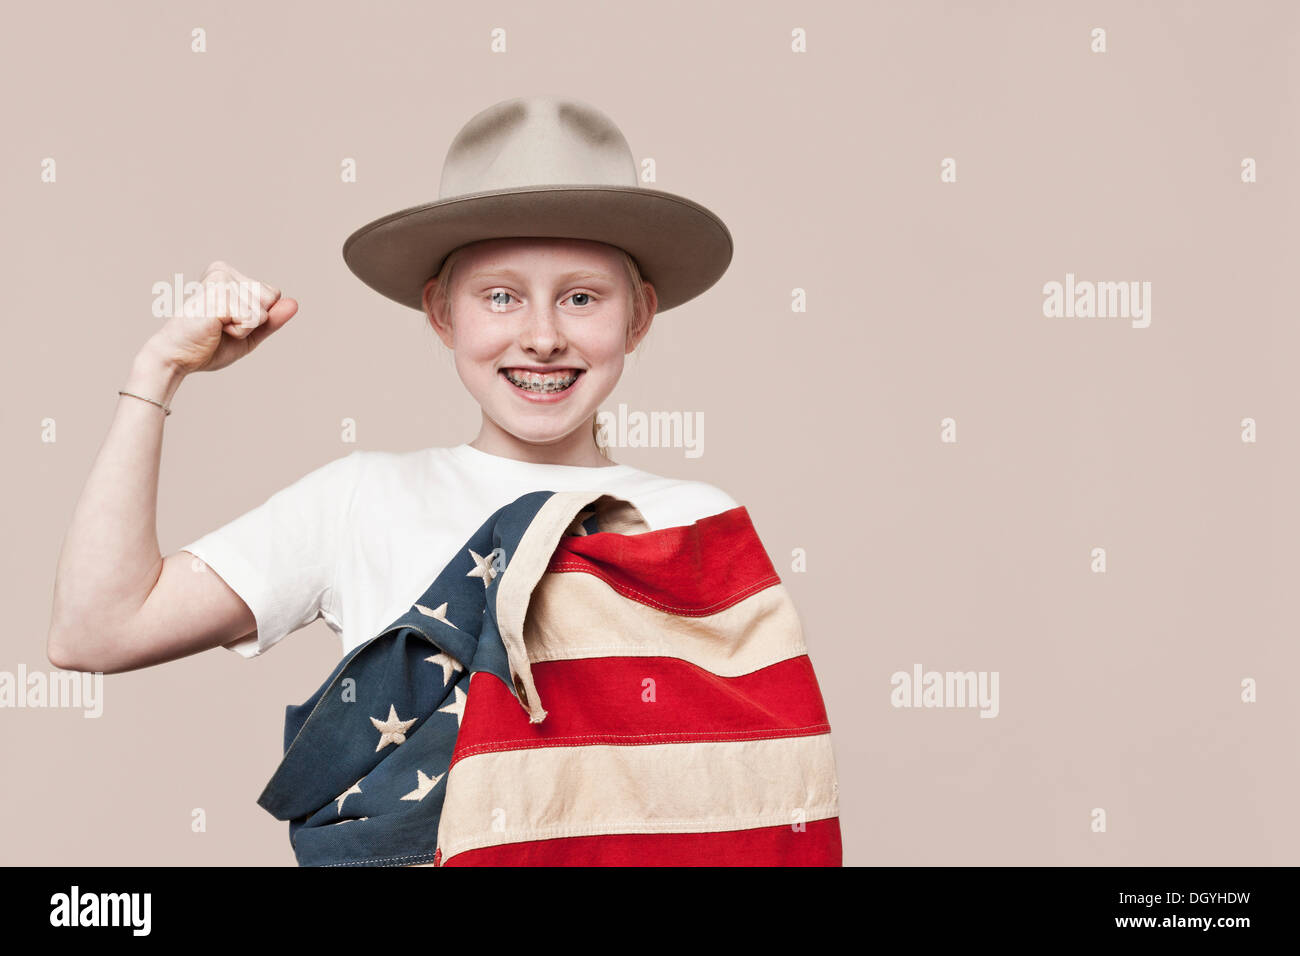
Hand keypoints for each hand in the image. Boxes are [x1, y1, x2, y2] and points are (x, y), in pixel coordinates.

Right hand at [146, 260, 298, 375]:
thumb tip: (295, 303)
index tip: (230, 321)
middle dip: (254, 321)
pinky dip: (239, 331)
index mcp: (228, 274)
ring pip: (262, 310)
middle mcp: (223, 272)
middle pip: (271, 298)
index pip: (273, 294)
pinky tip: (215, 327)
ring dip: (244, 328)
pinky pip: (252, 319)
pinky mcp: (219, 295)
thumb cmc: (209, 345)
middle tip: (223, 325)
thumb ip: (272, 319)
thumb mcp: (249, 333)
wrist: (178, 357)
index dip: (258, 317)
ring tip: (217, 326)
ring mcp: (220, 281)